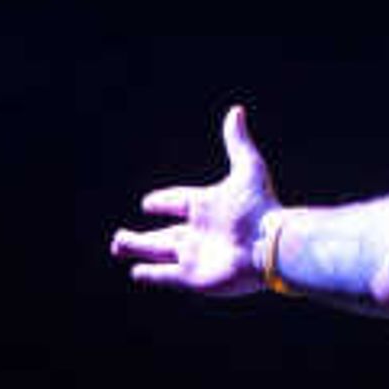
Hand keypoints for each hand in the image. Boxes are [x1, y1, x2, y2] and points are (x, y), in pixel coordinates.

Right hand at [111, 104, 277, 293]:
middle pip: (163, 235)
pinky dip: (151, 274)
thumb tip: (236, 111)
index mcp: (205, 207)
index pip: (177, 202)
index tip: (147, 203)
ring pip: (158, 253)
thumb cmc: (259, 208)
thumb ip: (237, 142)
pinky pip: (166, 276)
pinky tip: (136, 273)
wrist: (270, 245)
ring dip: (138, 250)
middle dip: (140, 237)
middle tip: (119, 236)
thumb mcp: (248, 169)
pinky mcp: (193, 277)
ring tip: (118, 246)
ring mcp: (194, 256)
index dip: (163, 202)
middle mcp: (197, 232)